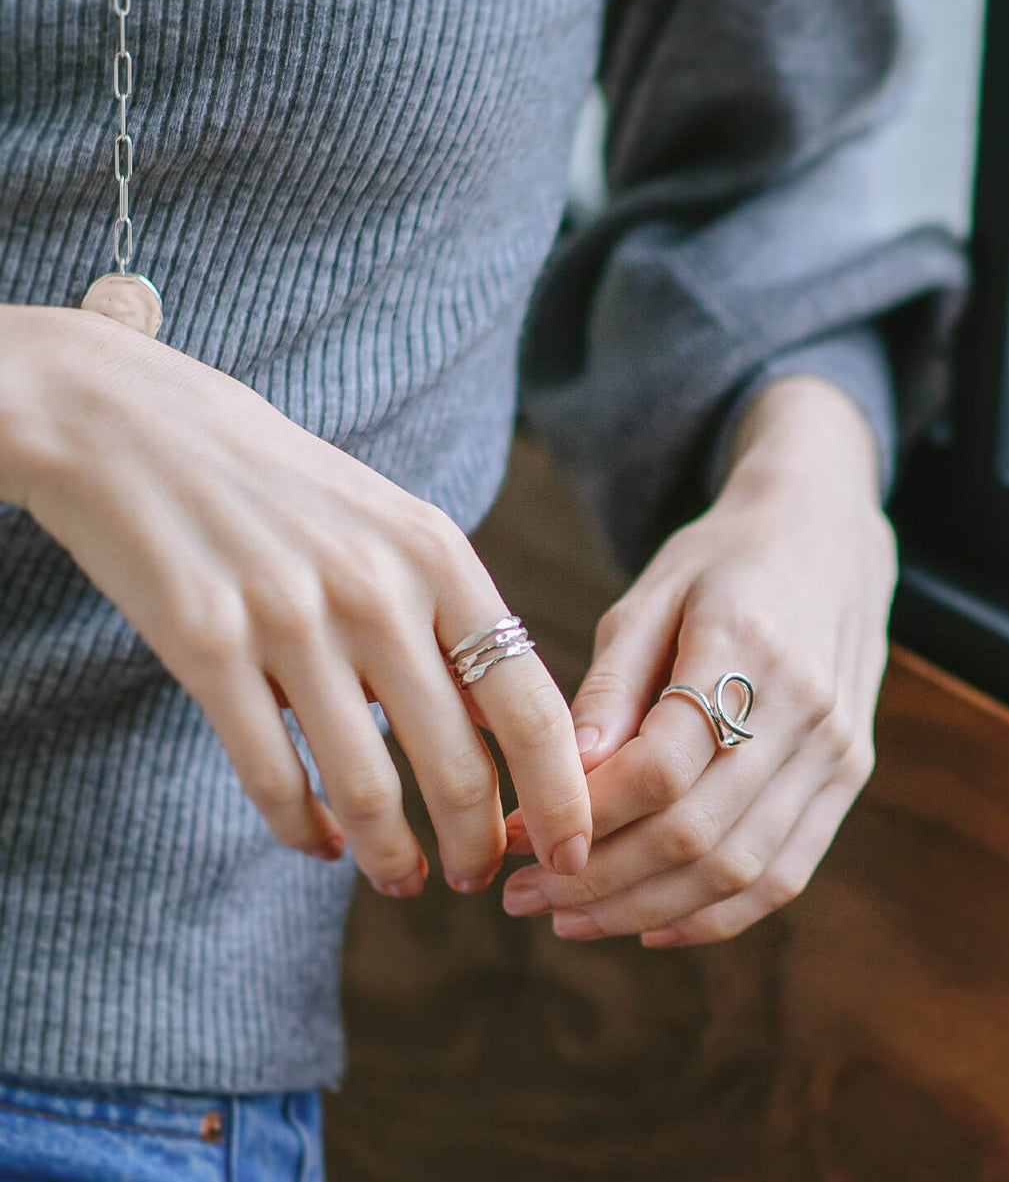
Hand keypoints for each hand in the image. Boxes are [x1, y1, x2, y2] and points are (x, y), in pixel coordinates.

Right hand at [0, 304, 590, 895]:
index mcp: (438, 555)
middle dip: (480, 844)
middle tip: (474, 877)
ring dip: (394, 858)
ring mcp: (290, 620)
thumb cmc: (283, 485)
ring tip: (403, 879)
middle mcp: (376, 591)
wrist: (140, 427)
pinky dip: (304, 831)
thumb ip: (449, 614)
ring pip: (367, 790)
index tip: (572, 850)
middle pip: (460, 765)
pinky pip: (273, 778)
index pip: (530, 704)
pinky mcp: (206, 648)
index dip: (562, 796)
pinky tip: (318, 844)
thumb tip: (502, 724)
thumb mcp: (391, 523)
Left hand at [502, 376, 895, 944]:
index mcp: (746, 648)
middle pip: (697, 833)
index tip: (518, 833)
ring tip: (570, 919)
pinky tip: (649, 925)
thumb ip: (611, 685)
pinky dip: (716, 917)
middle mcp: (805, 711)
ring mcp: (836, 751)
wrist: (826, 537)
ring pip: (739, 869)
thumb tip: (566, 774)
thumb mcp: (651, 595)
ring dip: (646, 910)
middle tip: (523, 896)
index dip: (585, 814)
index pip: (661, 768)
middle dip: (599, 879)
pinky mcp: (849, 778)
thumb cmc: (721, 562)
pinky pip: (785, 875)